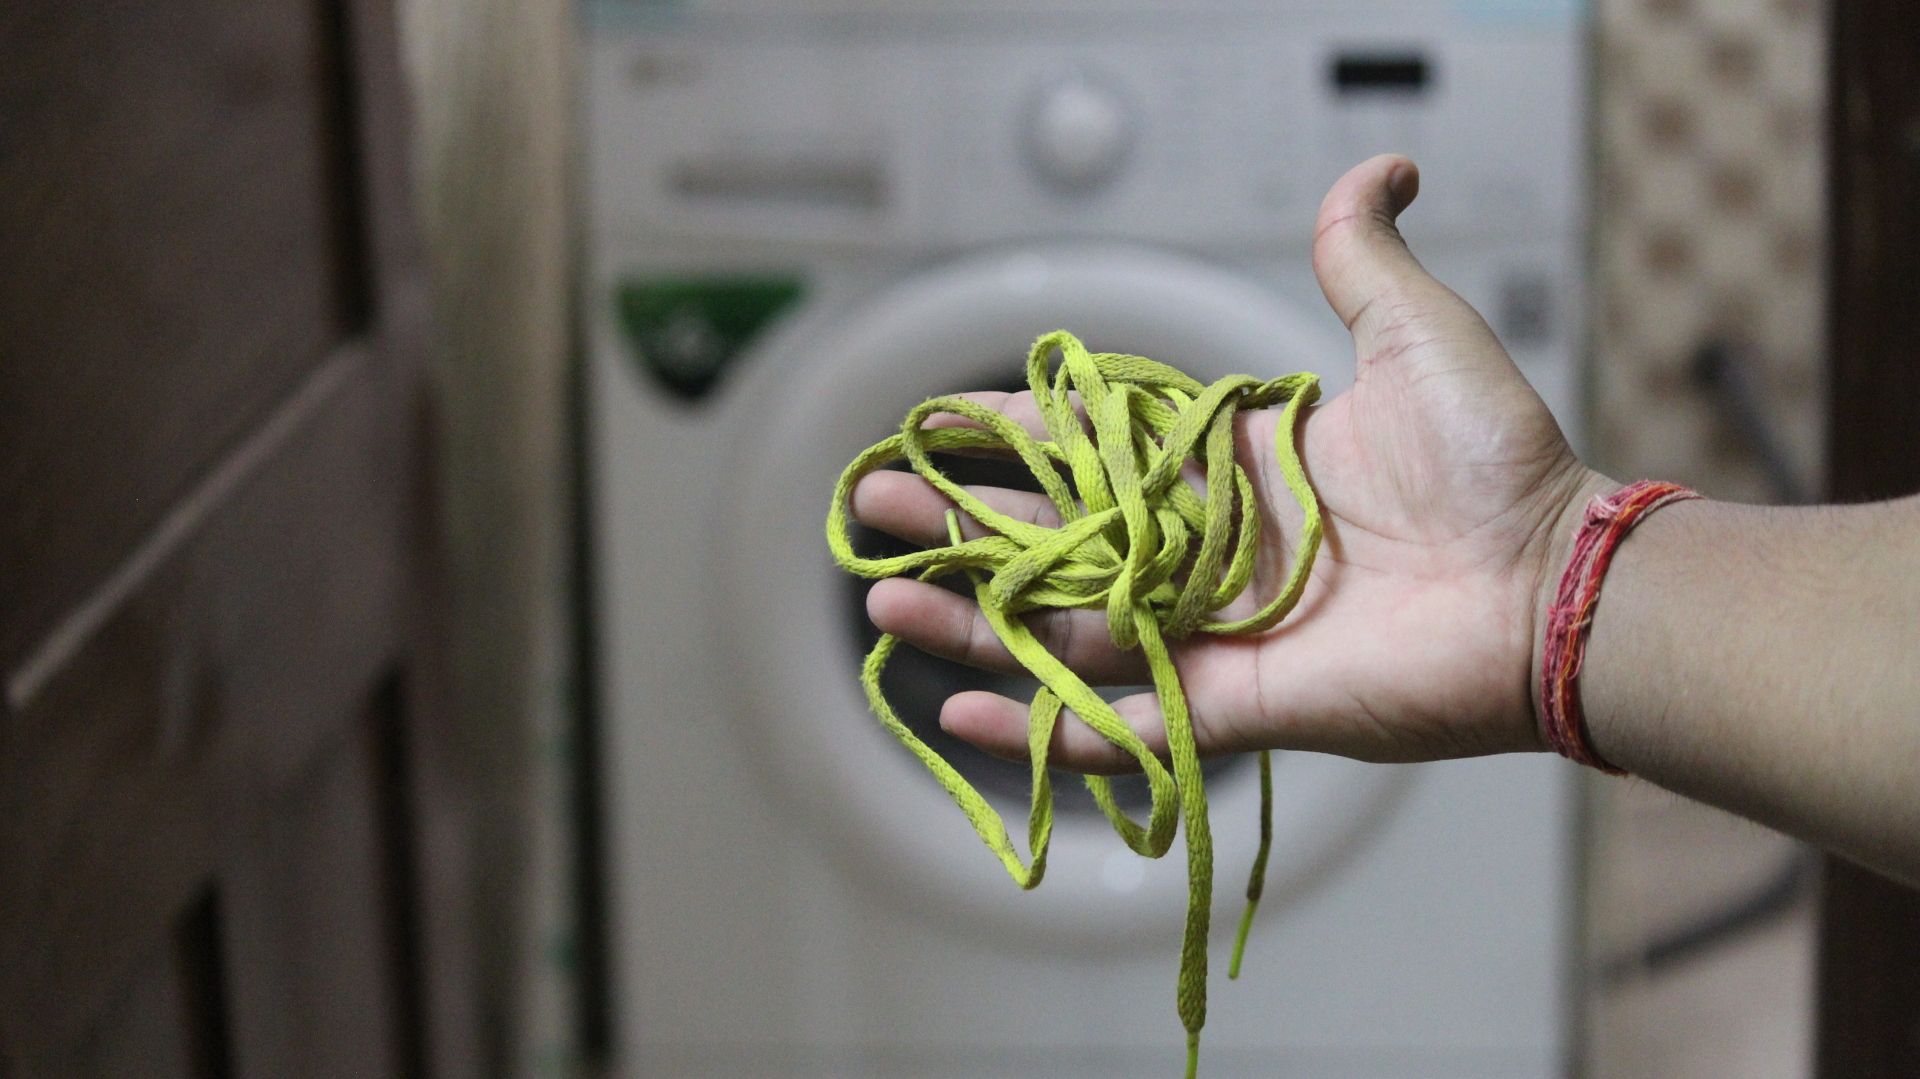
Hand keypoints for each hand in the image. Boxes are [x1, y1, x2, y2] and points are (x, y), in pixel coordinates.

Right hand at [850, 154, 1603, 769]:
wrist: (1548, 575)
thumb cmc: (1491, 457)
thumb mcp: (1413, 333)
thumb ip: (1364, 256)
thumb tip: (1381, 168)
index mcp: (1224, 466)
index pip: (1084, 449)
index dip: (1003, 438)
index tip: (930, 426)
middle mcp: (1203, 550)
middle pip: (1048, 539)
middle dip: (955, 525)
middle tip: (872, 508)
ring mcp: (1211, 631)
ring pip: (1060, 629)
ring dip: (968, 619)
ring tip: (882, 599)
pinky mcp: (1234, 702)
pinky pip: (1121, 720)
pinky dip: (1041, 725)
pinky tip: (960, 714)